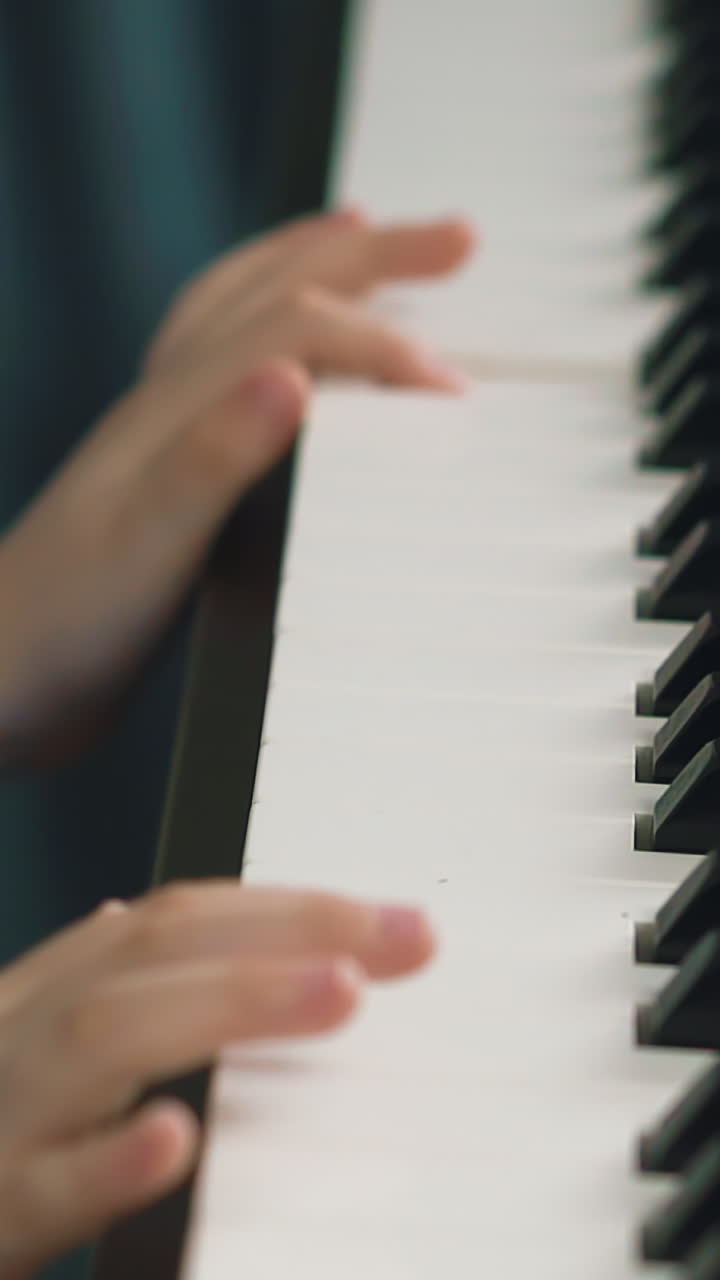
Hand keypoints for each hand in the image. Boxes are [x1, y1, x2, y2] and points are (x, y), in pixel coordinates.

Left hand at [0, 210, 473, 765]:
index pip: (297, 334)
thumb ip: (214, 461)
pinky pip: (231, 365)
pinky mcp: (174, 468)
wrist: (6, 675)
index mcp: (176, 408)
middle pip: (278, 290)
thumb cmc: (68, 622)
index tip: (456, 391)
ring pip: (250, 312)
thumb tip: (293, 376)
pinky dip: (275, 334)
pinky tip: (298, 354)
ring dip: (318, 267)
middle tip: (461, 241)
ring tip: (370, 239)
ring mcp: (169, 428)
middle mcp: (171, 400)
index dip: (384, 346)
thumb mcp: (149, 548)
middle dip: (375, 258)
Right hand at [0, 881, 434, 1276]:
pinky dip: (105, 1158)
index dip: (288, 906)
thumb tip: (137, 908)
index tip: (395, 921)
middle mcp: (25, 1026)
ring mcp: (1, 1109)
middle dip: (287, 933)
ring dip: (227, 1003)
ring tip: (339, 994)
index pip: (180, 919)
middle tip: (408, 940)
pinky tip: (173, 1136)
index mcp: (52, 988)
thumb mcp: (29, 1042)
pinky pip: (40, 1183)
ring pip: (107, 1036)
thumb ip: (93, 986)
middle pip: (158, 952)